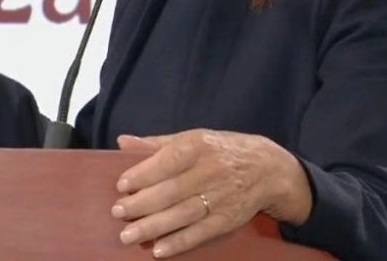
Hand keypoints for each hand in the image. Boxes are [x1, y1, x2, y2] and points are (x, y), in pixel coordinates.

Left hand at [112, 129, 310, 257]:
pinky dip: (179, 242)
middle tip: (117, 212)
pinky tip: (158, 250)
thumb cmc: (221, 150)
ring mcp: (220, 198)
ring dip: (153, 227)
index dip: (143, 174)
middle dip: (142, 204)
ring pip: (182, 214)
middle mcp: (210, 171)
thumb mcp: (193, 138)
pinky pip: (200, 233)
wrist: (269, 169)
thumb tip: (123, 142)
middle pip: (171, 191)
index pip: (167, 161)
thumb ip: (156, 143)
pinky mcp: (227, 220)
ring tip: (128, 235)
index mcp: (198, 146)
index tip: (121, 186)